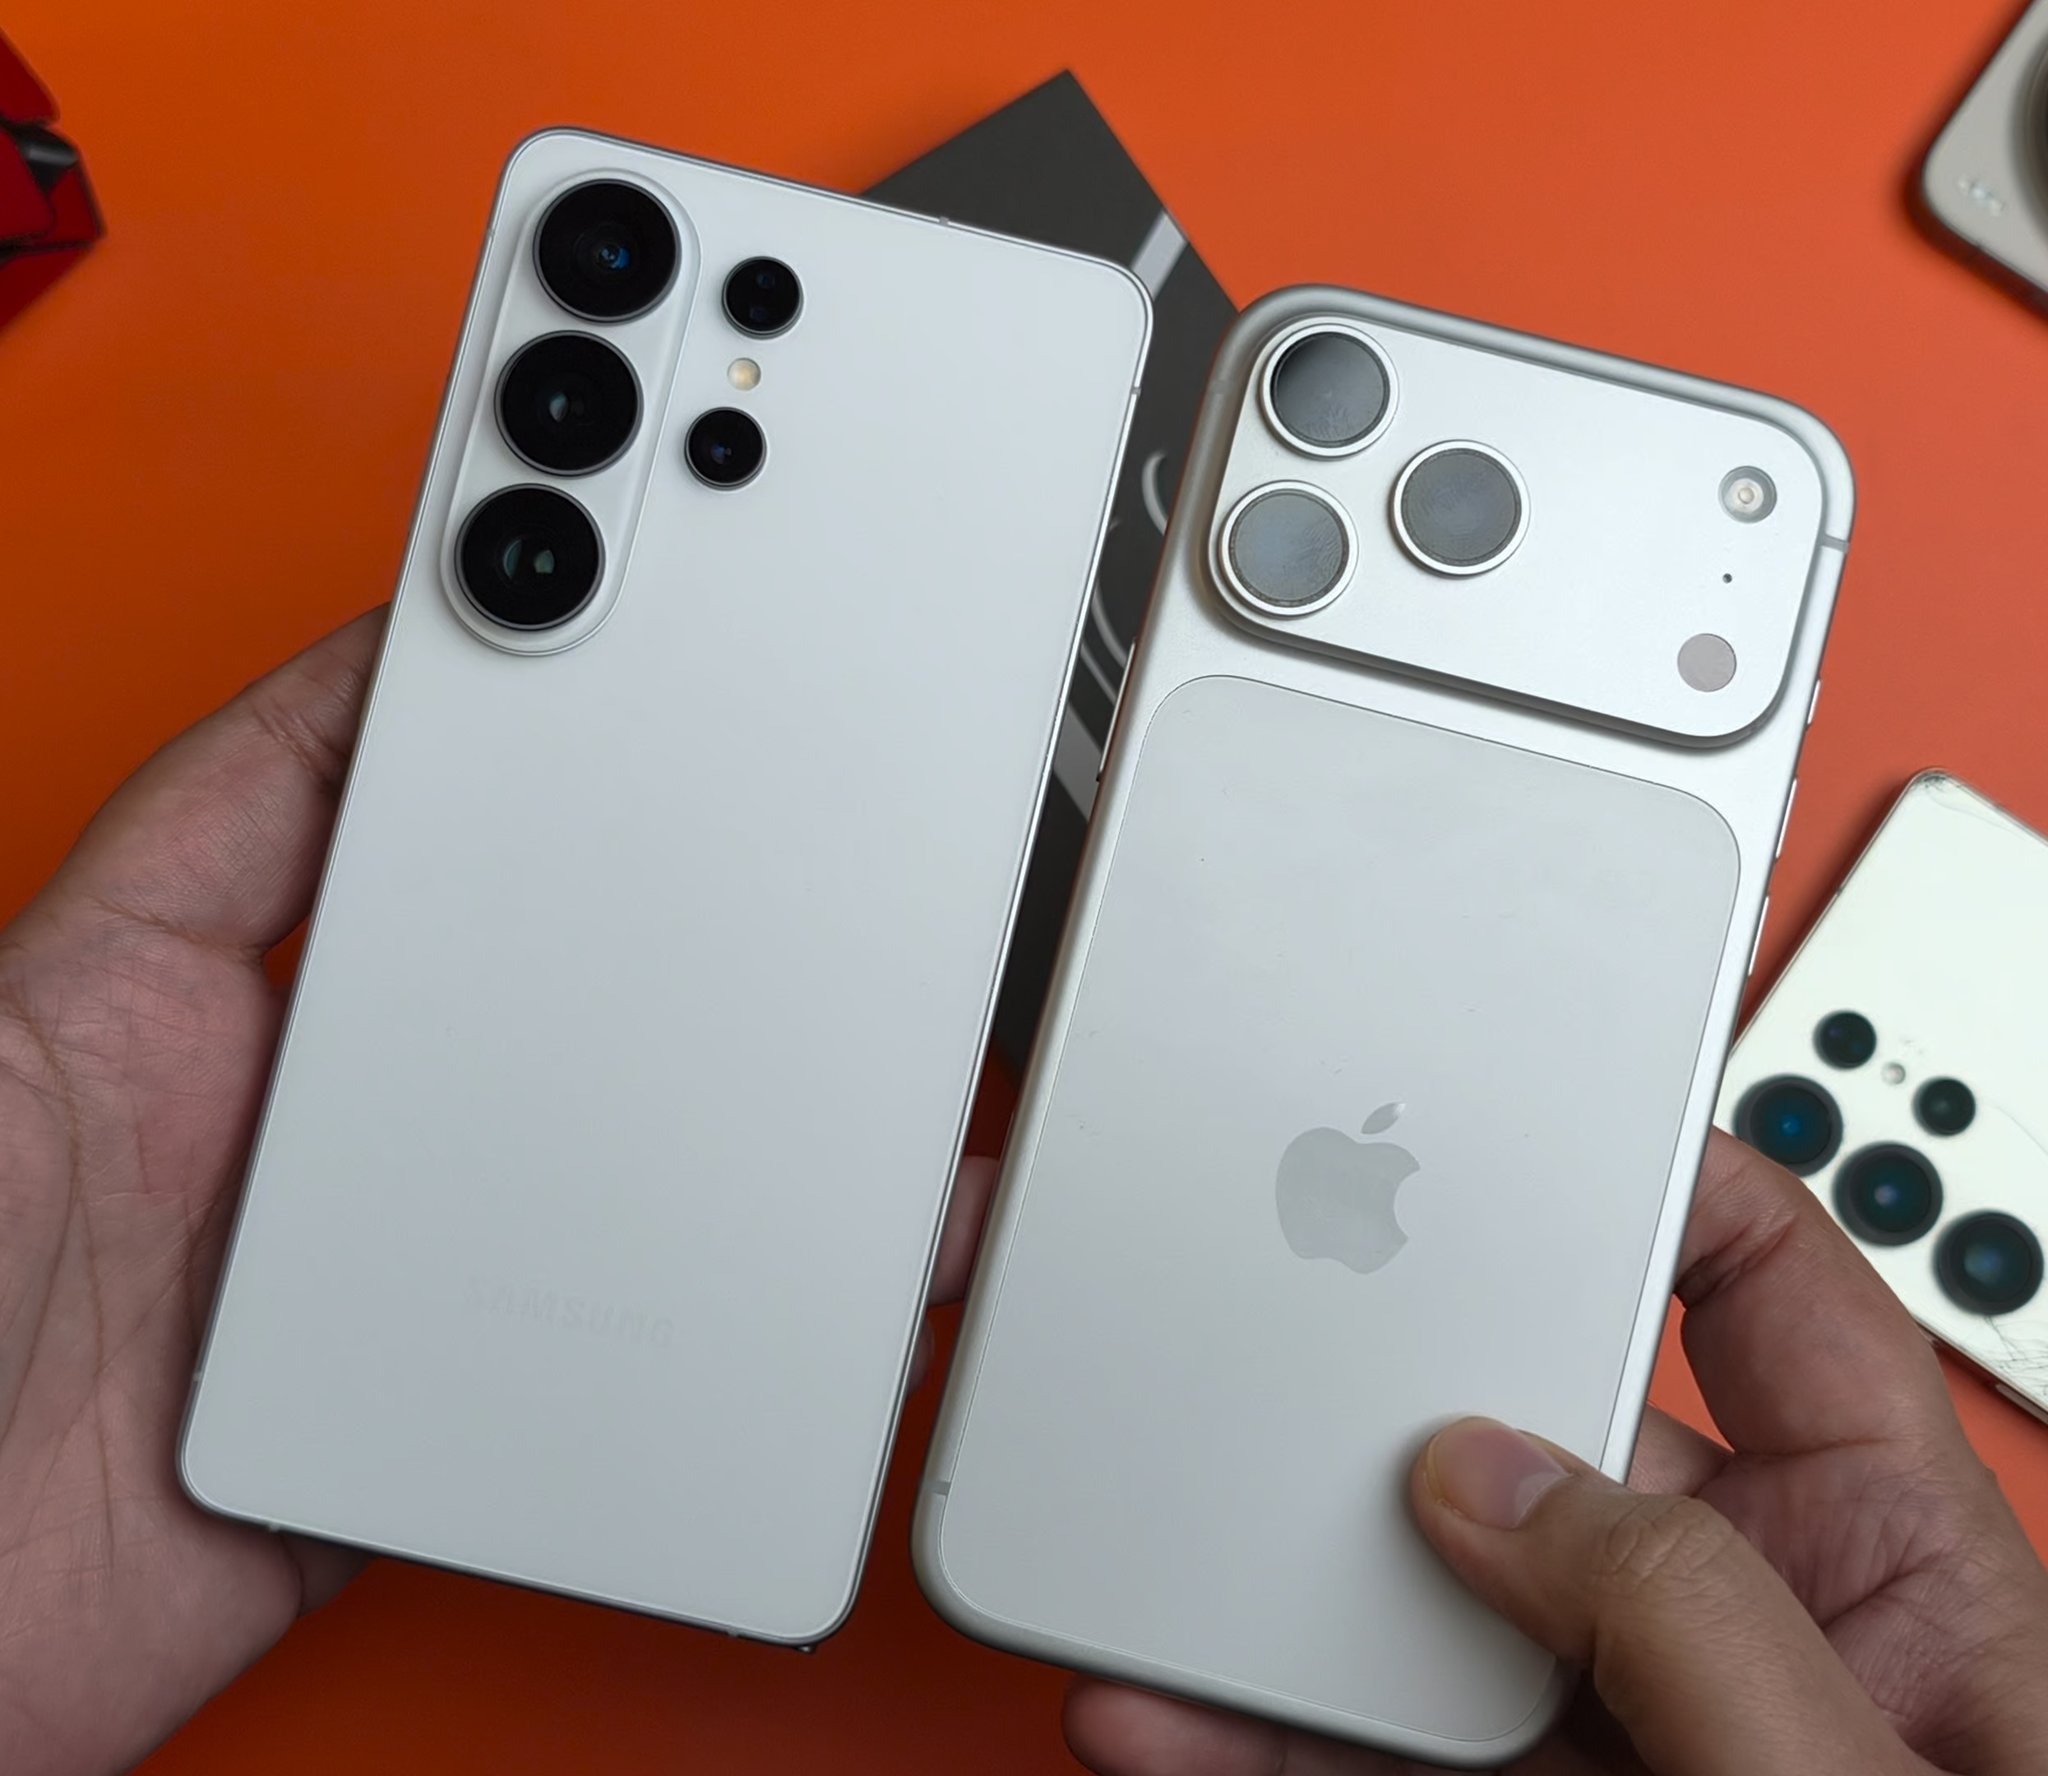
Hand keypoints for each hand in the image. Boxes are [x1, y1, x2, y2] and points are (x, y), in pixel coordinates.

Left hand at [0, 611, 999, 1774]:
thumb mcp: (20, 1036)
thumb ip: (181, 866)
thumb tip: (335, 698)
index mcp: (193, 1009)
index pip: (375, 808)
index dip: (500, 696)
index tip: (618, 600)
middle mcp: (302, 1129)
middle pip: (528, 978)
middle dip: (671, 886)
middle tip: (807, 790)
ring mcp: (373, 1273)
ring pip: (604, 1161)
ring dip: (733, 1108)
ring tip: (862, 1026)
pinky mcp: (421, 1423)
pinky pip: (619, 1357)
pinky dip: (738, 1320)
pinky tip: (824, 1276)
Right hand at [1065, 1132, 2047, 1775]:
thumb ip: (1701, 1620)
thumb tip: (1493, 1480)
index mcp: (1887, 1558)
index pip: (1768, 1297)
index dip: (1653, 1178)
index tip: (1519, 1124)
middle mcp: (1743, 1625)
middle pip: (1531, 1446)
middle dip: (1386, 1400)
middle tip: (1261, 1351)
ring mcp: (1621, 1738)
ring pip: (1416, 1620)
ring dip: (1272, 1593)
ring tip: (1149, 1560)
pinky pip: (1370, 1764)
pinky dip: (1254, 1741)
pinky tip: (1166, 1712)